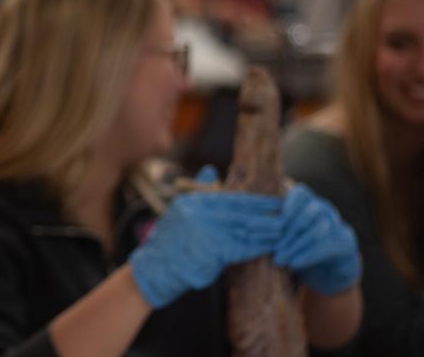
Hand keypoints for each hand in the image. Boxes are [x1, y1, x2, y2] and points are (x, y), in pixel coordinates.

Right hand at [129, 173, 281, 308]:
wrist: (155, 269)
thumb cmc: (171, 241)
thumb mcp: (180, 212)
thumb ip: (199, 193)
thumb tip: (211, 170)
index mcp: (192, 202)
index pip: (228, 196)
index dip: (251, 198)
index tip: (269, 198)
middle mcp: (199, 213)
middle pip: (239, 211)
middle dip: (263, 211)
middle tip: (284, 210)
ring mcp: (205, 232)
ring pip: (243, 228)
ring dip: (264, 229)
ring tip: (282, 228)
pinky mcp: (212, 251)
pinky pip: (241, 248)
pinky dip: (256, 247)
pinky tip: (270, 246)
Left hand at [273, 184, 360, 294]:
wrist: (330, 266)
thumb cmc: (298, 244)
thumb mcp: (285, 232)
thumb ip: (274, 226)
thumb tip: (248, 225)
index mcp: (308, 202)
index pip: (301, 193)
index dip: (290, 202)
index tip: (279, 217)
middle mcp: (324, 210)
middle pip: (307, 214)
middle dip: (288, 233)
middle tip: (273, 249)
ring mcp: (337, 225)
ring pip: (317, 230)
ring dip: (296, 246)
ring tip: (280, 260)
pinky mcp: (345, 243)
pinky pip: (326, 246)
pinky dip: (308, 255)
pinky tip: (294, 263)